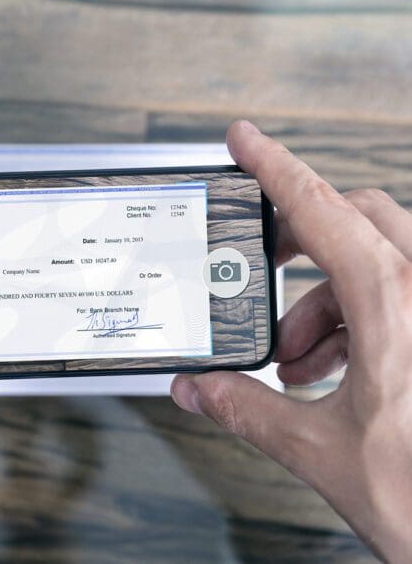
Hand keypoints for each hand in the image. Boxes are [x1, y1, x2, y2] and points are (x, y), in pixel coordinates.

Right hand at [171, 121, 411, 561]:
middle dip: (299, 238)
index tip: (246, 141)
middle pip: (356, 219)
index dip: (276, 168)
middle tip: (261, 256)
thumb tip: (200, 390)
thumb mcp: (321, 450)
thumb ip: (247, 411)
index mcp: (394, 307)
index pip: (322, 212)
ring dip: (325, 297)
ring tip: (297, 355)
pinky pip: (398, 295)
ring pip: (379, 260)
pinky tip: (333, 369)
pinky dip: (355, 318)